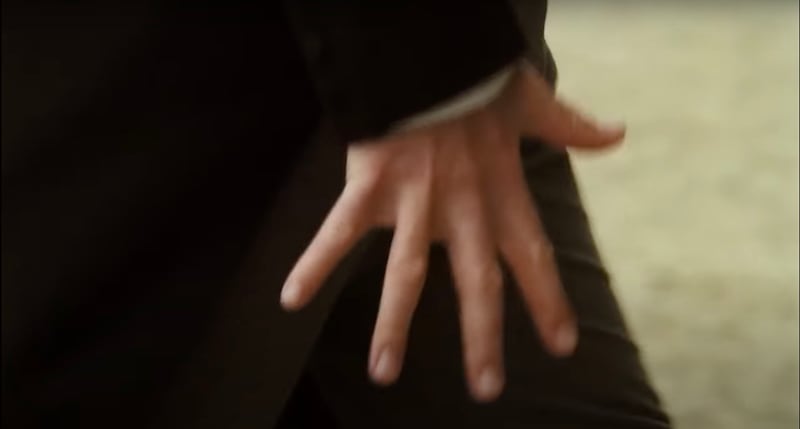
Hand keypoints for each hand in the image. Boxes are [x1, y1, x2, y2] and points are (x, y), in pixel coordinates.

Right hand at [280, 63, 624, 401]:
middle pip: (475, 282)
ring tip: (384, 374)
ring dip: (393, 325)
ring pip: (404, 274)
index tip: (561, 344)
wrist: (427, 56)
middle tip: (485, 387)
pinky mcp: (370, 188)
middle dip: (482, 336)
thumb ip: (571, 127)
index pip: (531, 254)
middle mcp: (461, 207)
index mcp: (501, 190)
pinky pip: (339, 232)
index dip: (547, 299)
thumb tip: (617, 133)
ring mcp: (414, 202)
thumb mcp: (532, 101)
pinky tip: (290, 299)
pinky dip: (314, 263)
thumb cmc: (478, 78)